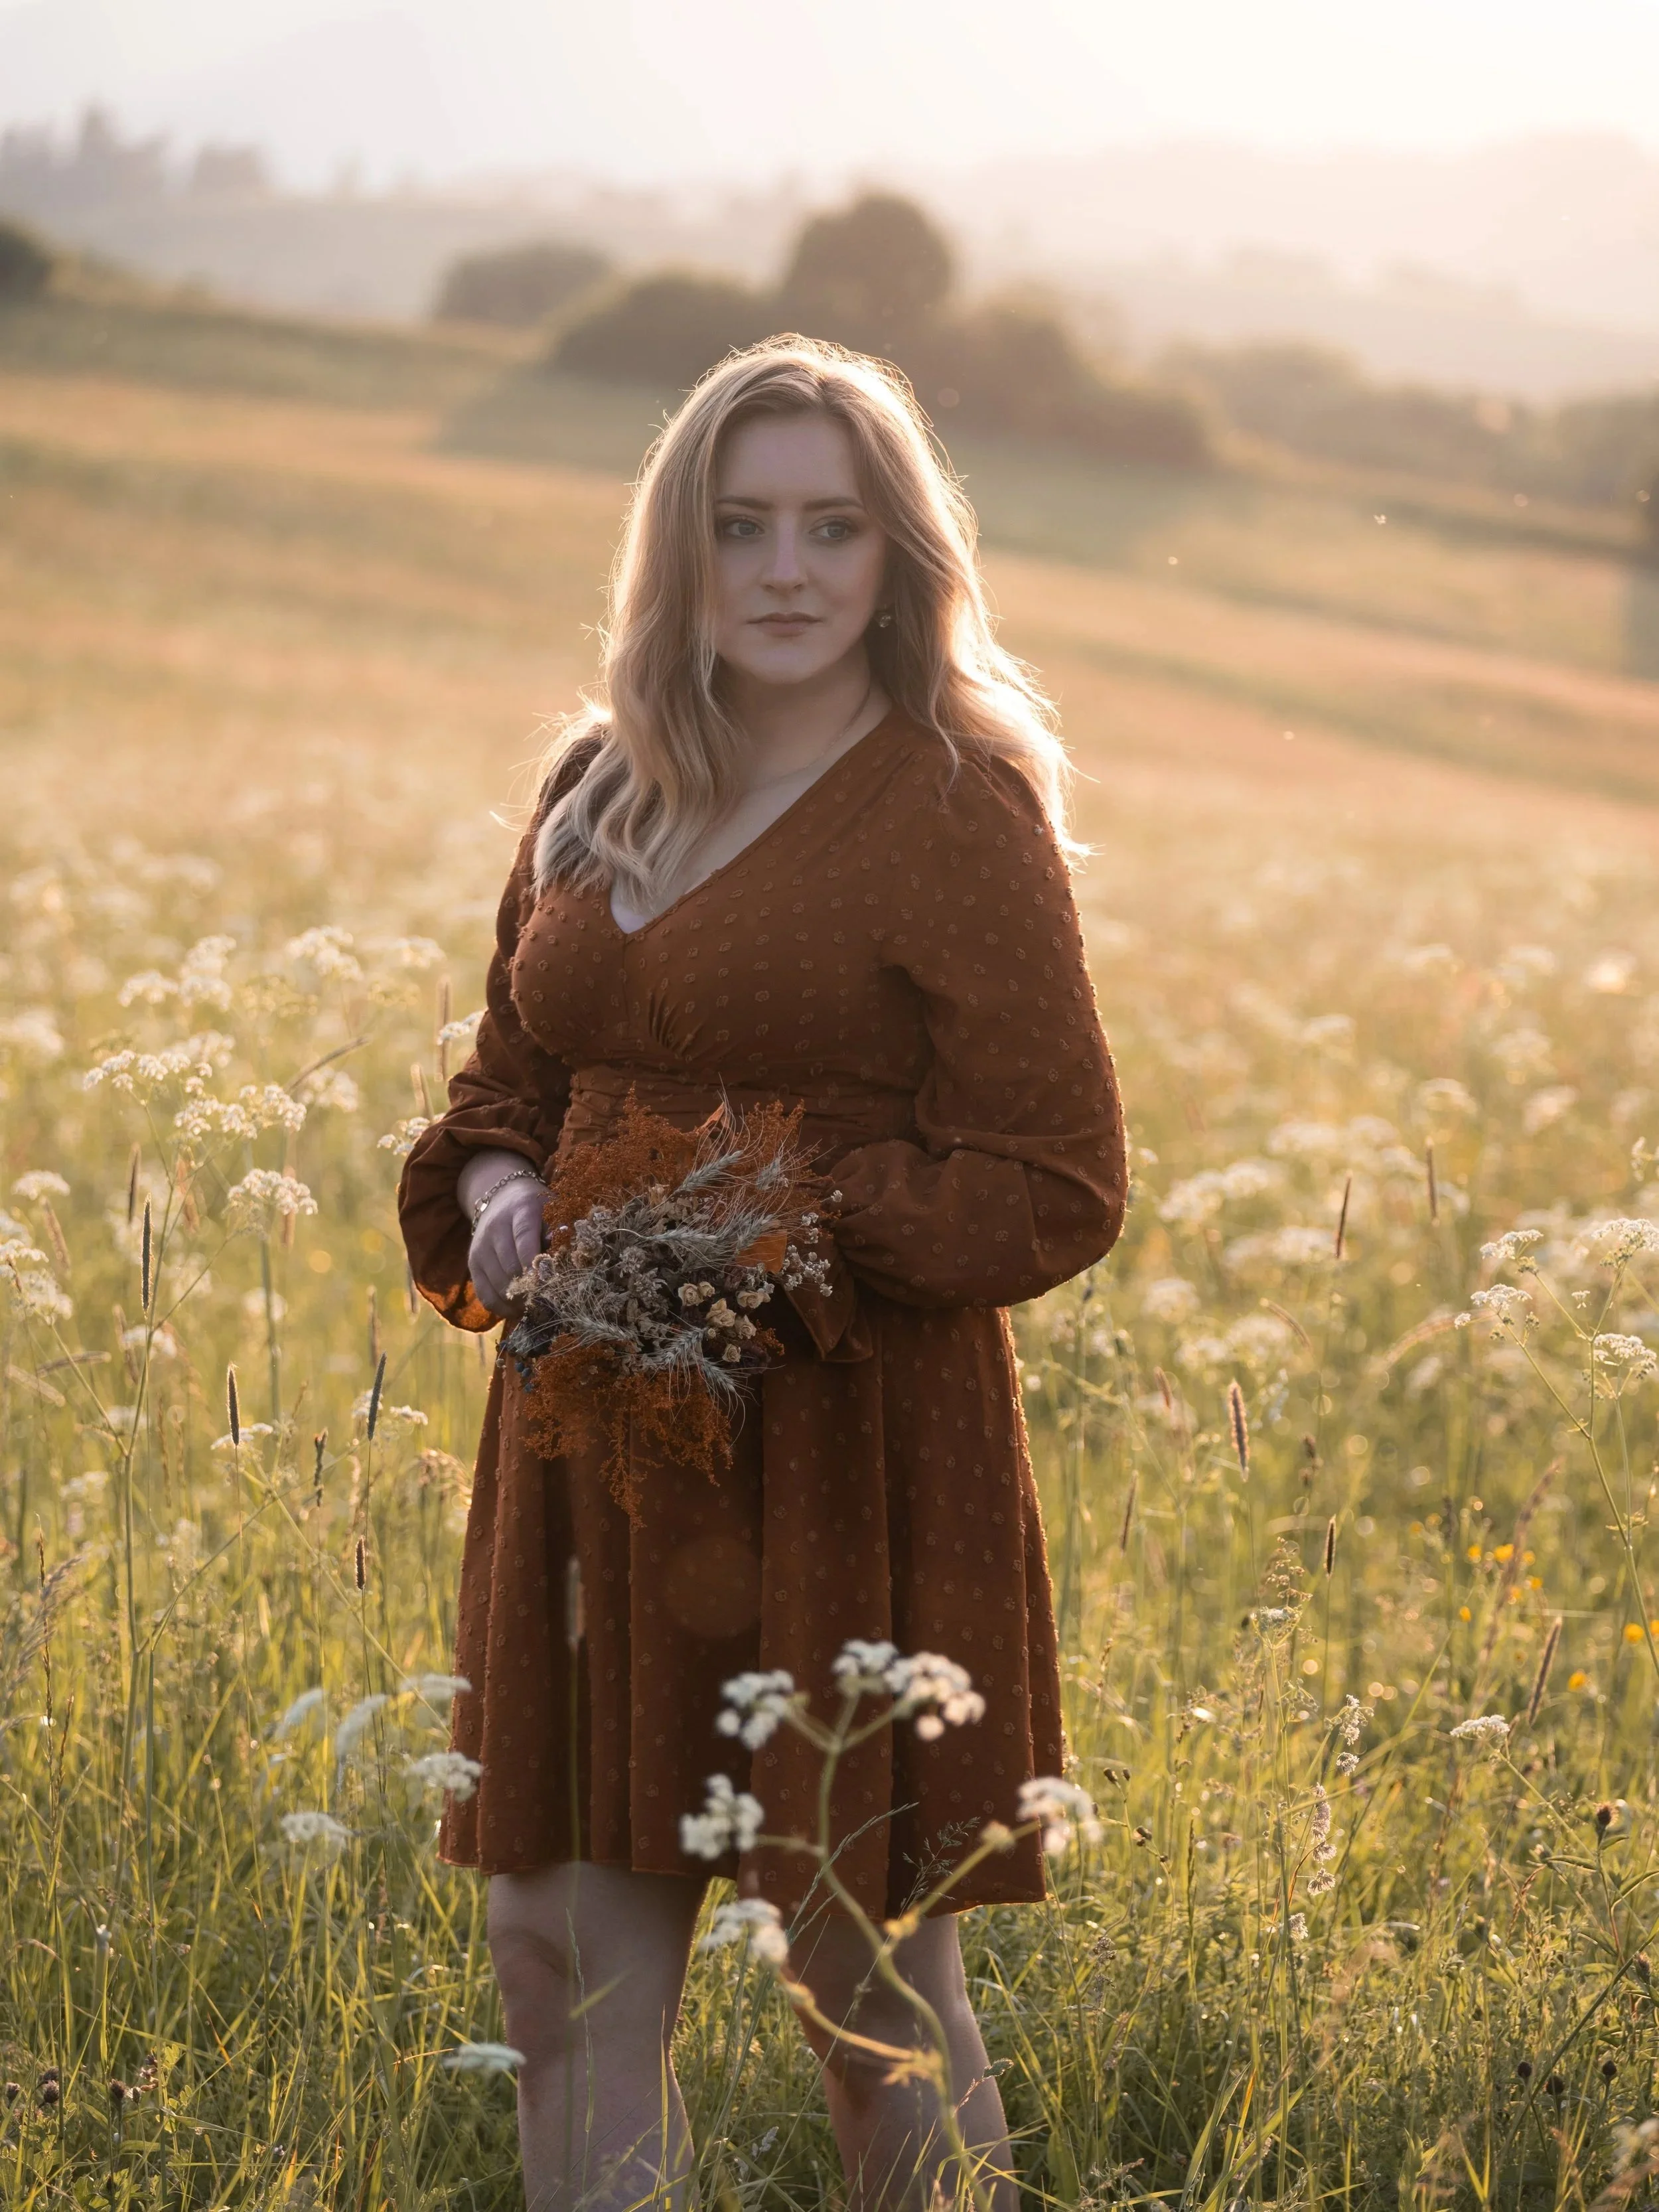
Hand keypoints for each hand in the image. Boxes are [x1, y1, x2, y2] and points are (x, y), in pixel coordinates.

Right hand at [466, 1178, 548, 1318]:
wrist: (501, 1198)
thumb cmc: (536, 1208)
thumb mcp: (551, 1208)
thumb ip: (560, 1230)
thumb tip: (565, 1261)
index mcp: (520, 1210)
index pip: (524, 1238)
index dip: (535, 1263)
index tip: (548, 1282)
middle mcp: (495, 1228)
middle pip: (510, 1266)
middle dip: (530, 1288)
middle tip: (549, 1302)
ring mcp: (480, 1247)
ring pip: (497, 1284)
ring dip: (518, 1301)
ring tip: (536, 1308)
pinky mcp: (472, 1263)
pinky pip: (484, 1294)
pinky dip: (501, 1308)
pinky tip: (518, 1311)